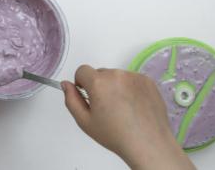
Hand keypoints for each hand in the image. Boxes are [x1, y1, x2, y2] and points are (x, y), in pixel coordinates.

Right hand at [61, 66, 195, 169]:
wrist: (148, 143)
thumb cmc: (117, 135)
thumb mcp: (85, 122)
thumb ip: (71, 99)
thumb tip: (66, 84)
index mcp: (98, 83)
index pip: (82, 70)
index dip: (81, 83)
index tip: (88, 95)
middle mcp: (116, 75)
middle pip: (100, 73)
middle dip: (100, 86)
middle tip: (106, 108)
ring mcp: (134, 76)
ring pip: (117, 76)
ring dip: (115, 87)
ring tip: (122, 109)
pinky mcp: (147, 81)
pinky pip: (132, 80)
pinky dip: (130, 89)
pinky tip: (133, 107)